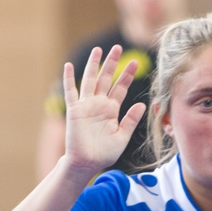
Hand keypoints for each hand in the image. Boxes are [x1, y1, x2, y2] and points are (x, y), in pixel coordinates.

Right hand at [62, 46, 145, 177]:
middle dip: (112, 63)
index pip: (120, 88)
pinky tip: (68, 65)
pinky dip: (68, 79)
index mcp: (111, 109)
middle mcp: (99, 104)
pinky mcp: (74, 110)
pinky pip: (70, 92)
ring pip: (90, 80)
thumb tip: (143, 105)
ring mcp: (86, 106)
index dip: (127, 75)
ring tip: (98, 49)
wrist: (87, 163)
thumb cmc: (104, 153)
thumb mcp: (122, 136)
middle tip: (118, 47)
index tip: (135, 62)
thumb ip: (130, 120)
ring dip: (93, 65)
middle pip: (106, 78)